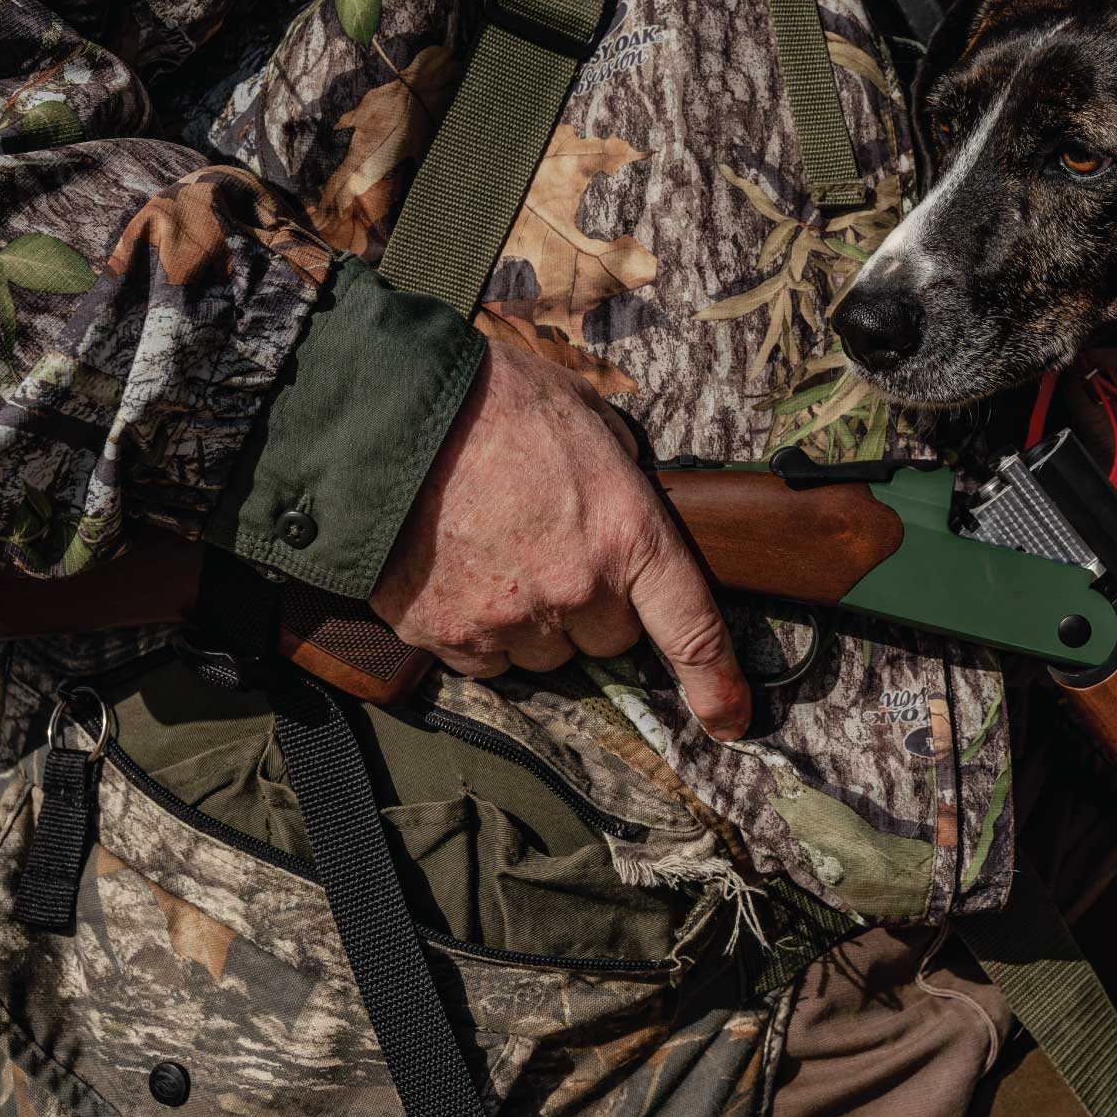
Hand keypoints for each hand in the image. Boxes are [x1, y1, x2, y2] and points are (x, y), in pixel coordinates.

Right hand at [372, 340, 749, 740]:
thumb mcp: (583, 413)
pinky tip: (463, 574)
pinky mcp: (447, 634)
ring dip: (538, 623)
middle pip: (611, 642)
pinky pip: (485, 662)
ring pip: (547, 657)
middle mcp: (576, 588)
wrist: (386, 413)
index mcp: (627, 532)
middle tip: (559, 551)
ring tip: (500, 554)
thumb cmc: (490, 398)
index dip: (715, 681)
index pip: (689, 626)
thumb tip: (626, 487)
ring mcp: (509, 618)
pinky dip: (480, 632)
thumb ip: (618, 464)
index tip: (730, 718)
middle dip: (597, 609)